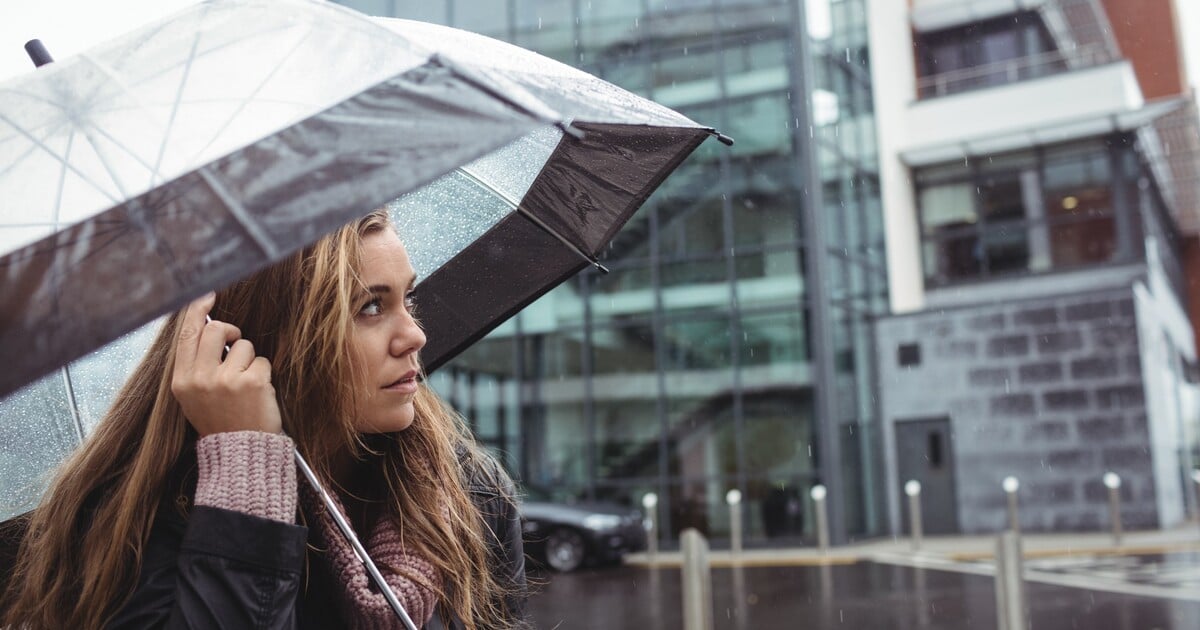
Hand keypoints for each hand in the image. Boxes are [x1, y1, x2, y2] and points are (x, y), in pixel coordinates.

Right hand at [171, 293, 282, 435]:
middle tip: (236, 345)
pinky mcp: (252, 382)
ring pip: (244, 346)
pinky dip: (264, 373)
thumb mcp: (193, 396)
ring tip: (245, 385)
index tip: (208, 295)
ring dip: (250, 360)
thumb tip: (206, 325)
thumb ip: (196, 364)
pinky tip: (258, 393)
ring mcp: (226, 380)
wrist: (240, 452)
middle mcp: (200, 378)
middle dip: (231, 332)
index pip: (186, 335)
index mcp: (182, 381)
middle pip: (217, 330)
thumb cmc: (220, 421)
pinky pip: (262, 361)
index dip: (197, 311)